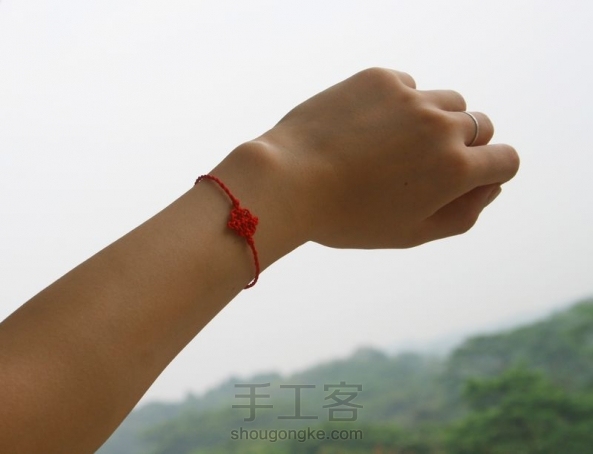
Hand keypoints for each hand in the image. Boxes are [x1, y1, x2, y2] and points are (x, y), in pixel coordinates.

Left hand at [251, 67, 518, 248]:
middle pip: (479, 127)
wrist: (288, 181)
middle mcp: (441, 126)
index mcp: (456, 169)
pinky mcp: (379, 78)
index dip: (489, 172)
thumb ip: (462, 214)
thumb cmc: (347, 218)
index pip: (506, 160)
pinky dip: (397, 105)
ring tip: (394, 146)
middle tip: (419, 166)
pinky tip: (366, 128)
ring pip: (448, 102)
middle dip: (462, 146)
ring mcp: (410, 97)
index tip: (463, 179)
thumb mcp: (411, 233)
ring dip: (434, 121)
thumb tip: (490, 187)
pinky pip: (407, 87)